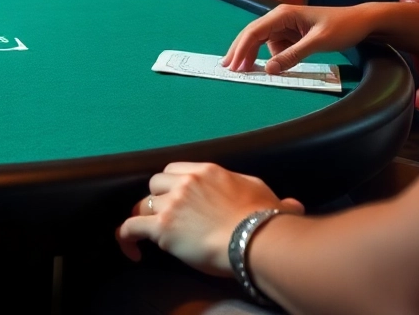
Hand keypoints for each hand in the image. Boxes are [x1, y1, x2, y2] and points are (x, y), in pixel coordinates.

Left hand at [116, 162, 303, 275]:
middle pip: (155, 184)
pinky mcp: (163, 227)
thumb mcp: (270, 199)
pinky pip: (131, 227)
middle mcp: (185, 182)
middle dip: (158, 199)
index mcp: (207, 172)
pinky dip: (126, 236)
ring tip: (144, 232)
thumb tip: (293, 205)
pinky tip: (131, 248)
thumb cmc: (264, 221)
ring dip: (142, 216)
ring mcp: (172, 204)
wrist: (255, 240)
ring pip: (142, 203)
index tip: (175, 197)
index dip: (171, 184)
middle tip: (165, 216)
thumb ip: (274, 199)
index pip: (175, 170)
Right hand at [221, 4, 374, 74]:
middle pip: (252, 35)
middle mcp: (280, 18)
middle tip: (227, 69)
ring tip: (244, 71)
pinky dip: (269, 57)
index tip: (232, 66)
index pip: (254, 32)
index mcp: (283, 14)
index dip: (241, 49)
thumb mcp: (318, 42)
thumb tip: (269, 70)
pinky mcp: (292, 35)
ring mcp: (285, 27)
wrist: (362, 22)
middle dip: (239, 51)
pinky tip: (269, 67)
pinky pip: (275, 47)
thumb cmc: (342, 27)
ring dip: (253, 55)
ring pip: (262, 42)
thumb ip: (293, 55)